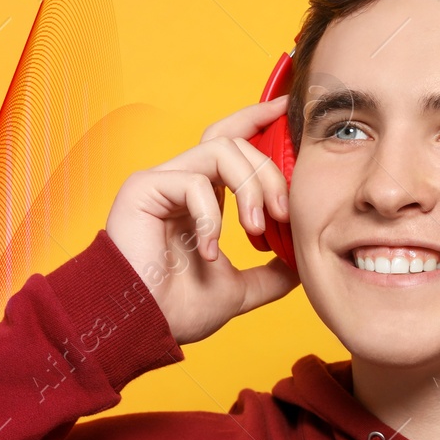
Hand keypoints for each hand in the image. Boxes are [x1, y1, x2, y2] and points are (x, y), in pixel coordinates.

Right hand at [106, 97, 299, 345]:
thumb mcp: (238, 291)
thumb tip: (299, 264)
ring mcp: (160, 182)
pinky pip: (194, 182)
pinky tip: (210, 251)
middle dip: (269, 170)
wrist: (140, 328)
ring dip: (251, 185)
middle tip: (283, 212)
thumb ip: (269, 274)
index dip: (257, 121)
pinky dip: (212, 216)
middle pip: (233, 141)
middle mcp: (179, 182)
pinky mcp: (143, 188)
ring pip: (220, 149)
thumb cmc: (174, 310)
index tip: (286, 112)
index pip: (231, 143)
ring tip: (256, 227)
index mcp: (198, 198)